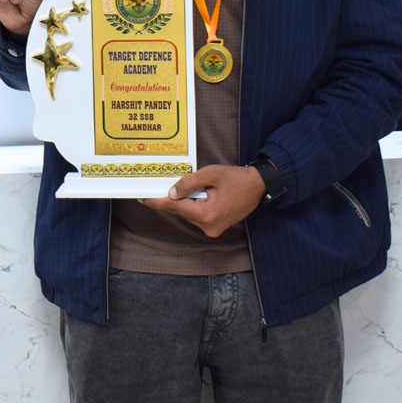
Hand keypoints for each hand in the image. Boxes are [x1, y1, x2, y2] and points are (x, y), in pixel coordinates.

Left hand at [141, 165, 266, 238]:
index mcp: (208, 214)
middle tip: (149, 190)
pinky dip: (189, 205)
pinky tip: (185, 194)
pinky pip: (195, 215)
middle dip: (167, 200)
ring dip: (180, 202)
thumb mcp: (211, 174)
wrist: (258, 187)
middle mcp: (209, 226)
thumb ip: (189, 183)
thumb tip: (171, 193)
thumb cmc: (237, 178)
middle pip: (180, 211)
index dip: (157, 201)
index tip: (142, 198)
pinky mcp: (214, 226)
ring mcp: (212, 228)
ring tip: (170, 188)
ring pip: (187, 213)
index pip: (176, 207)